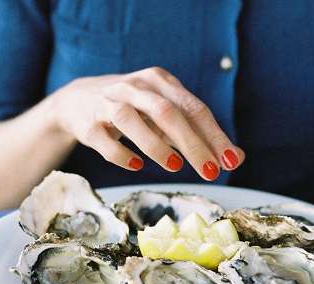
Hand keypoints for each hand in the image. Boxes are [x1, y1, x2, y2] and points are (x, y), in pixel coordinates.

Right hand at [51, 67, 244, 179]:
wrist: (77, 101)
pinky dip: (122, 155)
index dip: (214, 135)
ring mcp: (109, 103)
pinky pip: (105, 140)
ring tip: (175, 167)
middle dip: (192, 143)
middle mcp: (135, 87)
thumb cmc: (134, 109)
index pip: (193, 108)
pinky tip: (137, 165)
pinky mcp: (89, 124)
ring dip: (156, 146)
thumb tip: (236, 157)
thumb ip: (199, 134)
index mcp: (159, 81)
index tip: (231, 161)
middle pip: (167, 113)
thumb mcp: (166, 114)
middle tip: (210, 171)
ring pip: (132, 121)